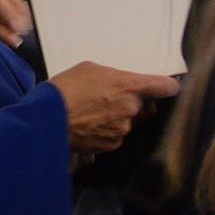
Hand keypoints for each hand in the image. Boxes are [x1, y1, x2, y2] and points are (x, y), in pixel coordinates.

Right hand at [49, 61, 179, 153]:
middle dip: (134, 104)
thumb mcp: (89, 69)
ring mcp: (123, 130)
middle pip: (146, 107)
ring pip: (129, 123)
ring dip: (118, 118)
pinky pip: (116, 136)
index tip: (166, 87)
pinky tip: (89, 125)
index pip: (166, 87)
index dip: (168, 86)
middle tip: (111, 99)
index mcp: (130, 86)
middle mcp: (132, 110)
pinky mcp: (111, 145)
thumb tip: (119, 84)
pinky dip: (107, 131)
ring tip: (93, 113)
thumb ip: (112, 76)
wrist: (46, 120)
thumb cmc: (65, 89)